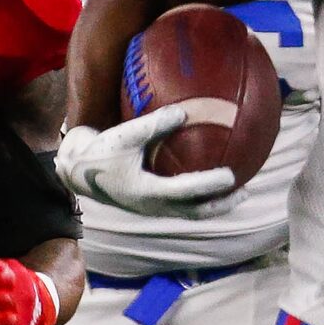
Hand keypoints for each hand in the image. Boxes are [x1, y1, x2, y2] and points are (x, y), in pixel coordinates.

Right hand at [55, 107, 239, 218]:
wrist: (78, 172)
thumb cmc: (100, 151)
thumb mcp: (123, 135)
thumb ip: (153, 124)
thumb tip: (184, 111)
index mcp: (146, 192)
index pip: (186, 192)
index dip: (209, 185)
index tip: (231, 175)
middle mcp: (152, 206)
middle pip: (196, 213)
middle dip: (222, 205)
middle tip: (245, 192)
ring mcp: (152, 209)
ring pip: (190, 213)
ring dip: (215, 206)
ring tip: (237, 193)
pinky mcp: (150, 205)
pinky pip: (182, 206)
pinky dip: (200, 199)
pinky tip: (211, 184)